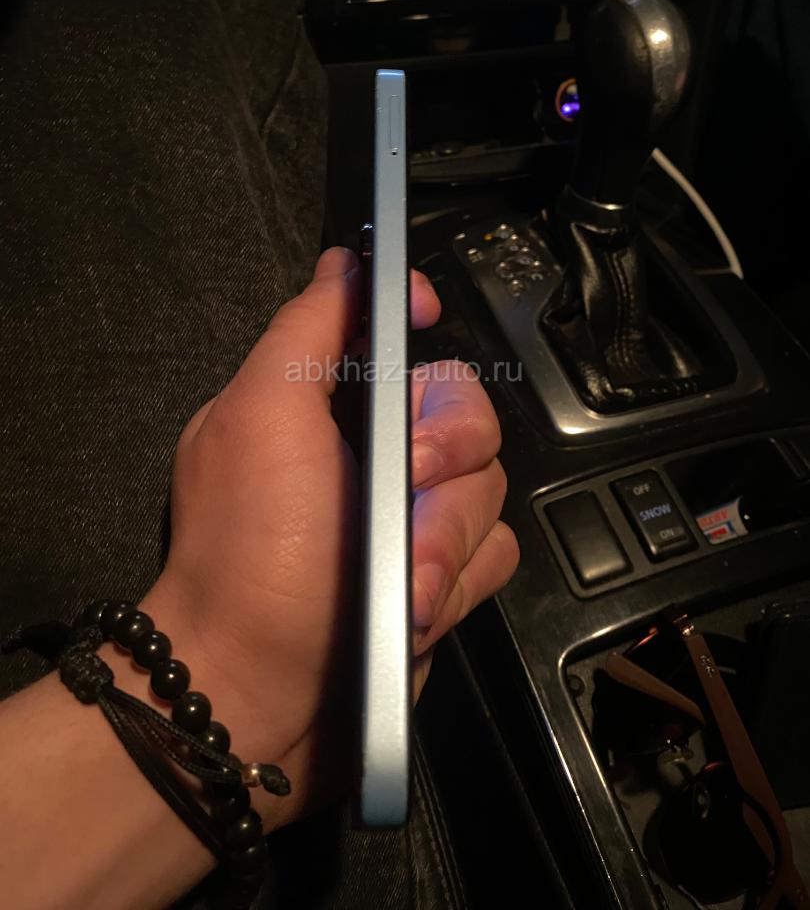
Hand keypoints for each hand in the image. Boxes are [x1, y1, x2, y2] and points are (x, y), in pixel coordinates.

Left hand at [140, 247, 517, 826]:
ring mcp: (411, 519)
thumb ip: (305, 330)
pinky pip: (496, 552)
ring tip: (401, 577)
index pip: (394, 332)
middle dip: (445, 449)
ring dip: (444, 533)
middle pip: (465, 406)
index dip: (418, 317)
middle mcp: (373, 453)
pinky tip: (417, 607)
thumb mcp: (260, 416)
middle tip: (404, 486)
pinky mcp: (444, 578)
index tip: (426, 316)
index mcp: (324, 405)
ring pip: (489, 484)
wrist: (260, 697)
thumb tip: (343, 261)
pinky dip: (458, 580)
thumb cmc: (251, 552)